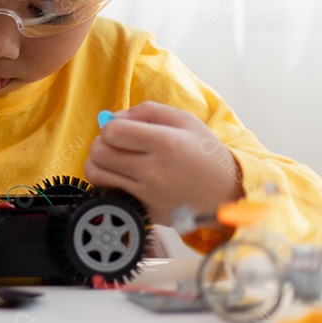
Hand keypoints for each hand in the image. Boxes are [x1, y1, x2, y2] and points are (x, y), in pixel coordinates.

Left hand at [84, 101, 242, 224]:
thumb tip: (110, 117)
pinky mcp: (144, 211)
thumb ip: (145, 111)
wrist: (226, 194)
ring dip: (98, 163)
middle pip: (99, 153)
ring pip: (96, 174)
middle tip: (114, 144)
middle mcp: (155, 171)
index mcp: (166, 143)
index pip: (111, 132)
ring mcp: (148, 195)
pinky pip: (108, 194)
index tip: (120, 130)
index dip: (109, 127)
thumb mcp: (185, 121)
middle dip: (100, 144)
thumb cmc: (205, 154)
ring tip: (113, 160)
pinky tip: (120, 178)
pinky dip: (107, 184)